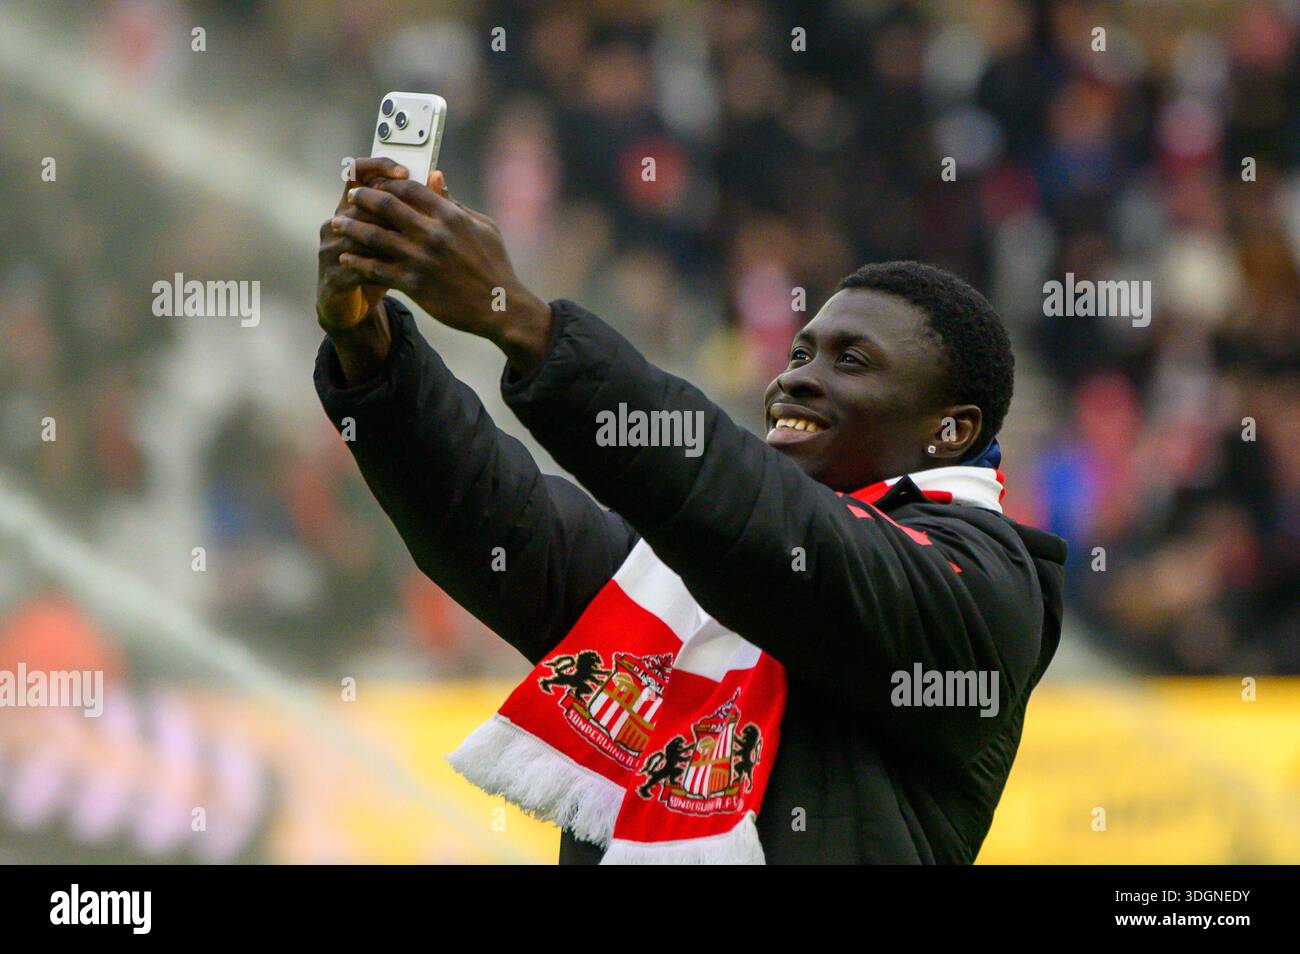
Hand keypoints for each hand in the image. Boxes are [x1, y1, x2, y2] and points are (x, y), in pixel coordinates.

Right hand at [316, 156, 410, 335]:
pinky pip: (355, 265)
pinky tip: (402, 269)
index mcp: (351, 205)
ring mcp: (331, 247)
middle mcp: (337, 220)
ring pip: (357, 232)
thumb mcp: (397, 235)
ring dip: (387, 235)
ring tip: (414, 239)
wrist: (352, 306)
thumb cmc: (379, 264)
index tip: (407, 172)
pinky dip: (379, 266)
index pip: (357, 172)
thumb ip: (414, 207)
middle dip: (389, 204)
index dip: (379, 167)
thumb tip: (438, 178)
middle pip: (359, 201)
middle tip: (418, 208)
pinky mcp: (333, 274)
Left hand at [330, 176, 553, 373]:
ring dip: (351, 228)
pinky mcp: (414, 284)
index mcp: (450, 216)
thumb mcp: (482, 227)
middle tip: (351, 198)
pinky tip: (347, 258)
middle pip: (386, 205)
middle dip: (363, 198)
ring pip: (374, 236)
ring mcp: (421, 259)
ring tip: (338, 224)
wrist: (500, 307)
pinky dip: (358, 262)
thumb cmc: (495, 265)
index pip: (409, 187)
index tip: (375, 182)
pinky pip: (377, 269)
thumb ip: (454, 203)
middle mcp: (433, 234)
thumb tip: (436, 178)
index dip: (388, 181)